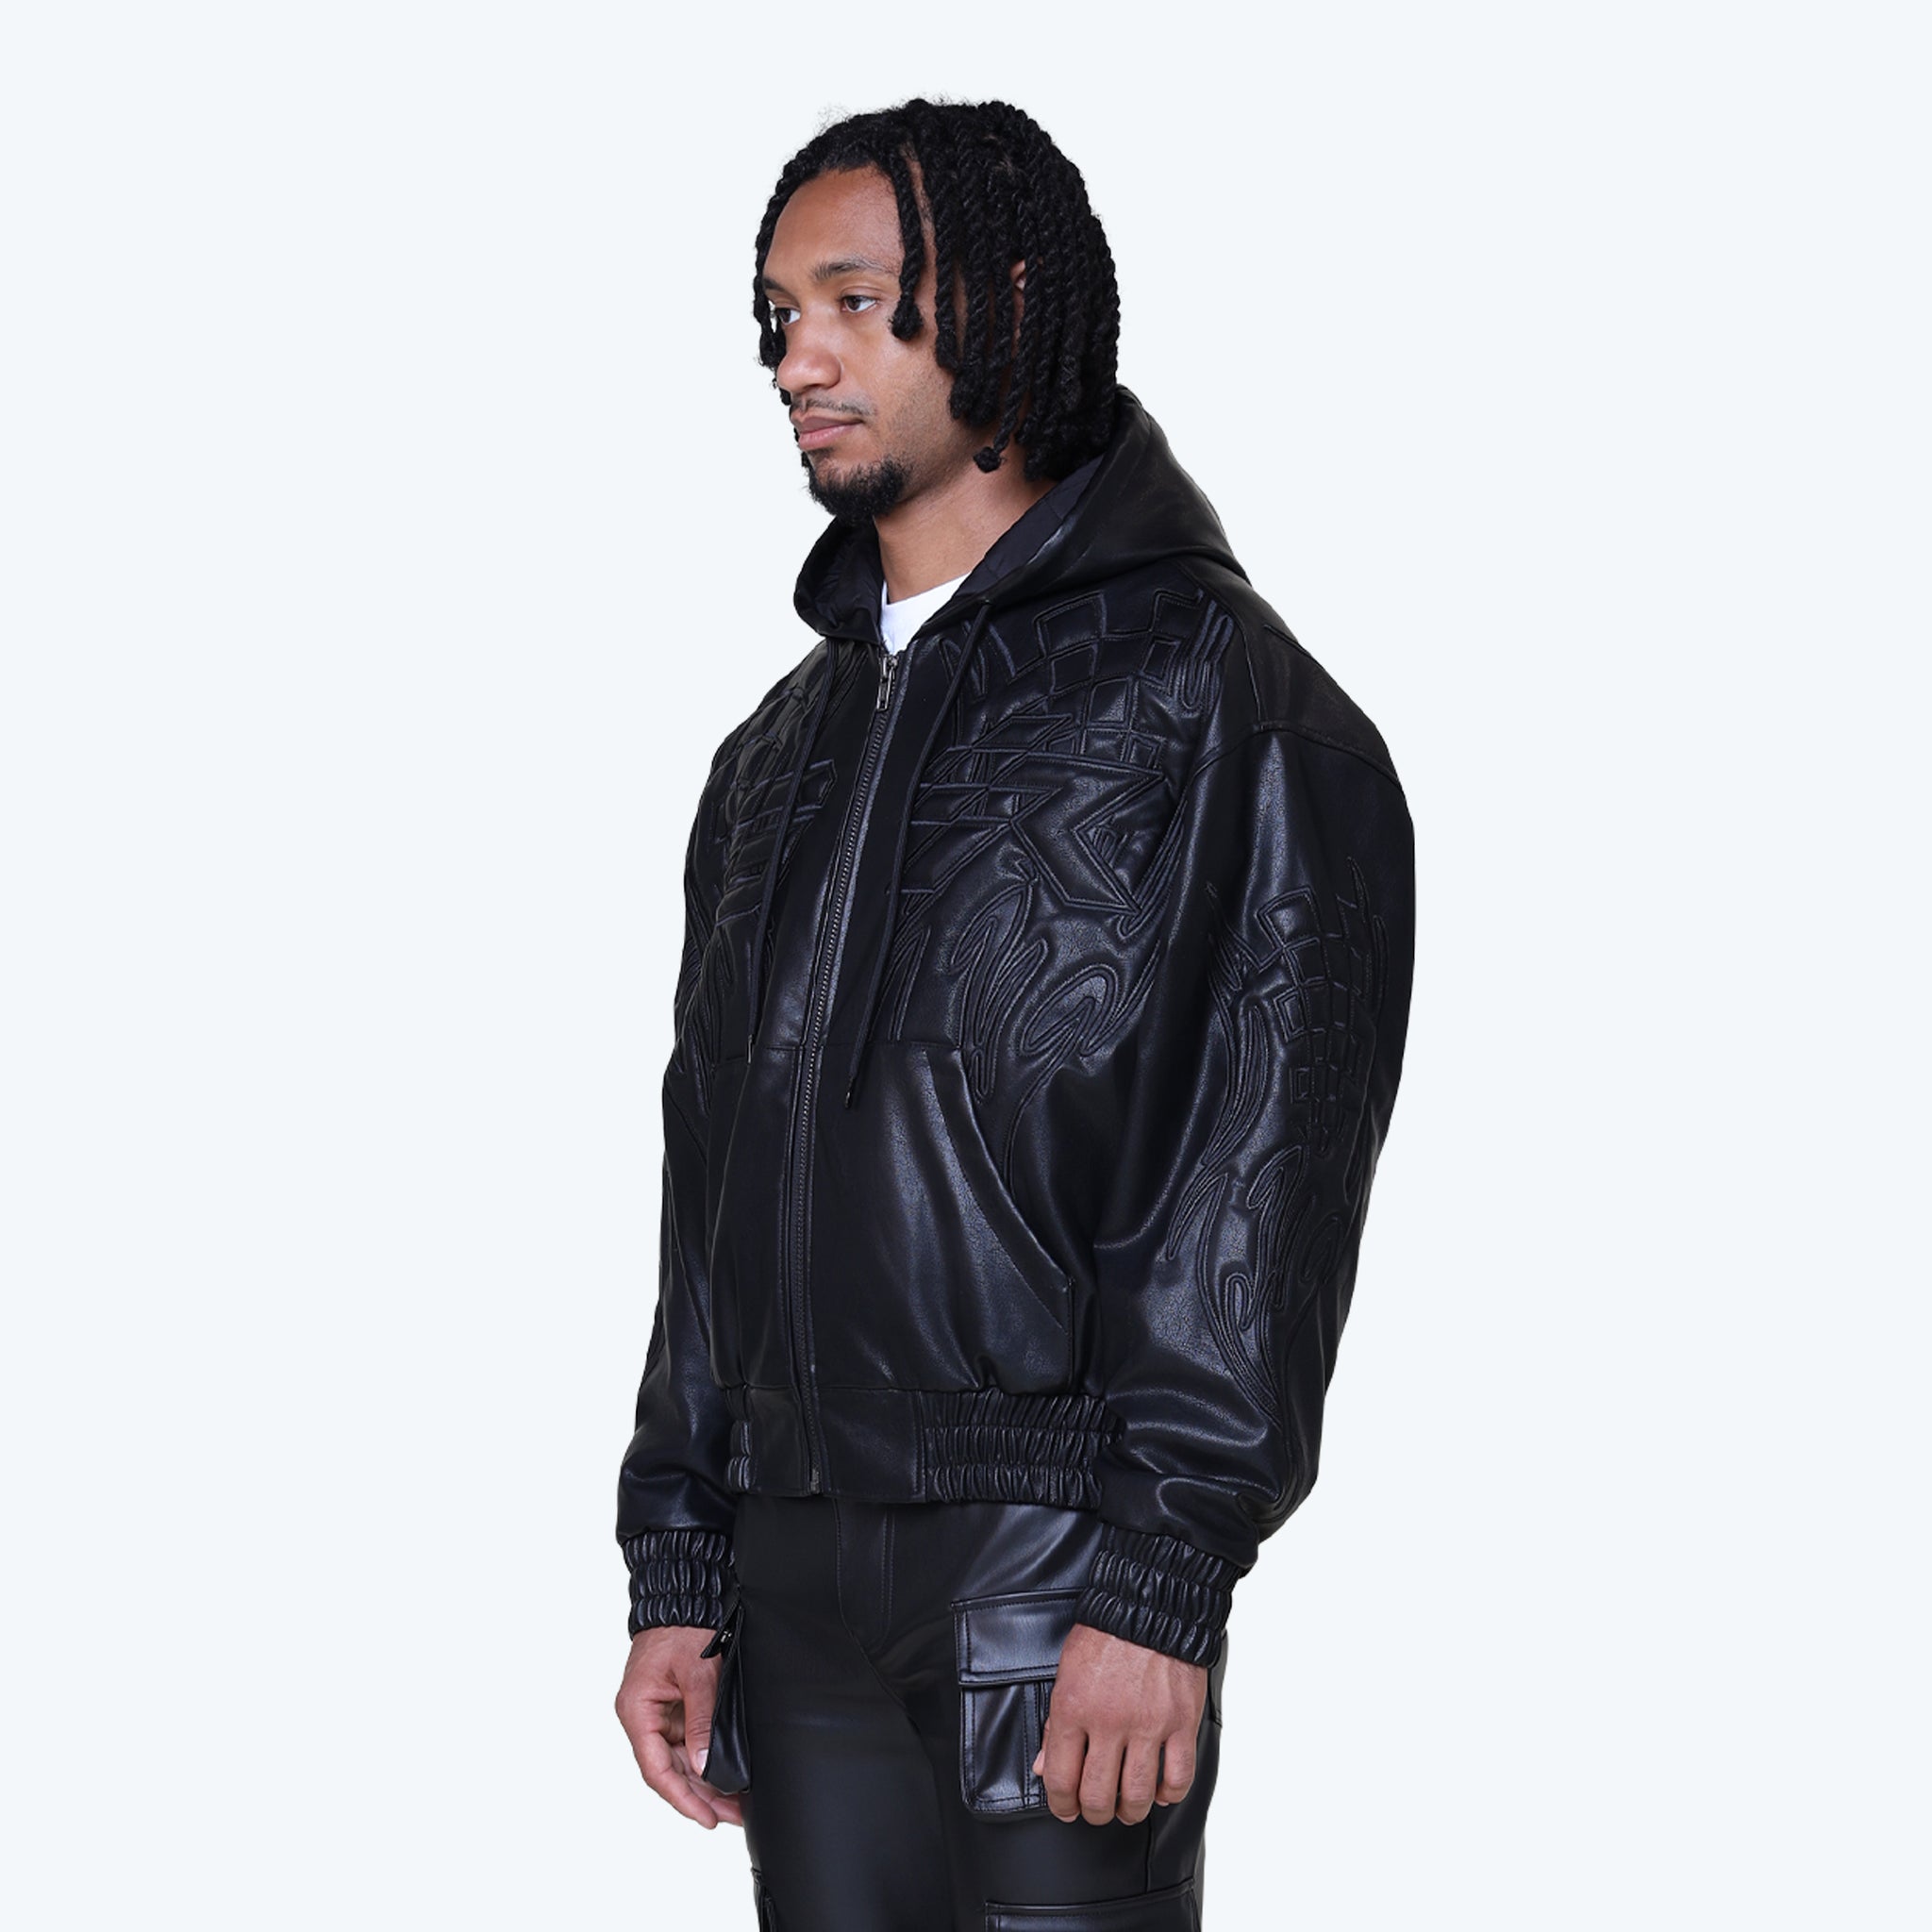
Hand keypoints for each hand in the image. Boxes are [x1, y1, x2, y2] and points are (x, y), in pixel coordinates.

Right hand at [614, 1625, 745, 1828]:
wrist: (684, 1599)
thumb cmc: (683, 1628)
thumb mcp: (697, 1673)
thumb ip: (700, 1720)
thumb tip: (704, 1765)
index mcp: (637, 1711)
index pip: (656, 1770)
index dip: (682, 1798)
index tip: (707, 1818)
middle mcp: (643, 1717)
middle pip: (669, 1770)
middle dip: (701, 1796)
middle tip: (733, 1815)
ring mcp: (657, 1715)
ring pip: (679, 1761)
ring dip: (705, 1782)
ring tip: (736, 1803)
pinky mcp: (672, 1709)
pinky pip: (686, 1744)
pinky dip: (705, 1760)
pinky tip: (726, 1775)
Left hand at [1031, 1622, 1208, 1825]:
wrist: (1150, 1605)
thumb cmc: (1105, 1635)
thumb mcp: (1066, 1673)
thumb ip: (1055, 1724)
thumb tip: (1045, 1767)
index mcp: (1074, 1707)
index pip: (1061, 1777)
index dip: (1061, 1804)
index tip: (1065, 1809)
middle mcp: (1109, 1721)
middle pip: (1098, 1795)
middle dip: (1094, 1813)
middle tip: (1096, 1810)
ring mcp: (1148, 1724)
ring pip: (1137, 1795)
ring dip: (1130, 1812)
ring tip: (1127, 1808)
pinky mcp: (1181, 1723)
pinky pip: (1178, 1778)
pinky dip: (1169, 1794)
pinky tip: (1160, 1791)